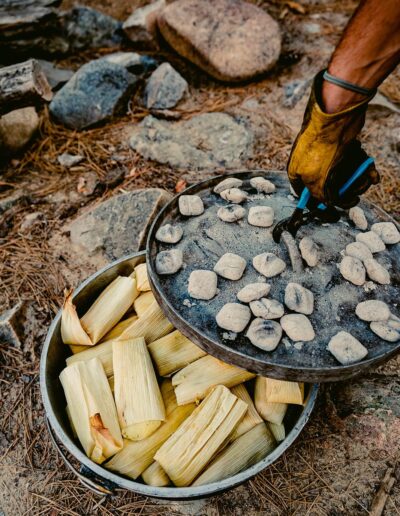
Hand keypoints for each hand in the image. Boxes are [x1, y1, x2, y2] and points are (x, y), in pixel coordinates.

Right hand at [287, 71, 379, 208]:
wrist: (337, 116)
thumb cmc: (320, 147)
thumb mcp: (316, 181)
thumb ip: (320, 197)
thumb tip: (326, 205)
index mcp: (297, 174)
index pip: (307, 197)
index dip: (320, 206)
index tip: (333, 212)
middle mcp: (310, 166)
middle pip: (328, 188)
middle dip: (345, 193)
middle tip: (355, 195)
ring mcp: (326, 157)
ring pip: (344, 177)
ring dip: (358, 181)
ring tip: (367, 178)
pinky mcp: (341, 149)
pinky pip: (353, 164)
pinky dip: (363, 170)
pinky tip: (371, 173)